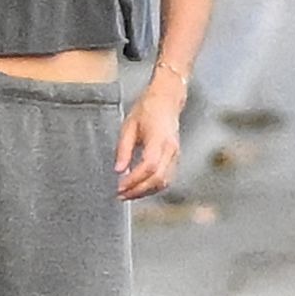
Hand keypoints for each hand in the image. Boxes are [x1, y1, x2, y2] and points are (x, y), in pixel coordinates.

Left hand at [114, 81, 183, 199]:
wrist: (167, 100)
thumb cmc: (147, 109)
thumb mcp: (128, 126)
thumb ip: (123, 149)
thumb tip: (118, 170)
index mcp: (159, 139)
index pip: (149, 166)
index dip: (134, 180)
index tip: (119, 187)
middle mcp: (171, 149)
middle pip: (158, 179)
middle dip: (138, 191)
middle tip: (120, 195)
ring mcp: (176, 155)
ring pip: (164, 182)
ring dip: (145, 192)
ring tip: (127, 194)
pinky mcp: (175, 158)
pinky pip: (166, 178)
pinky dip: (152, 187)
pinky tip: (139, 187)